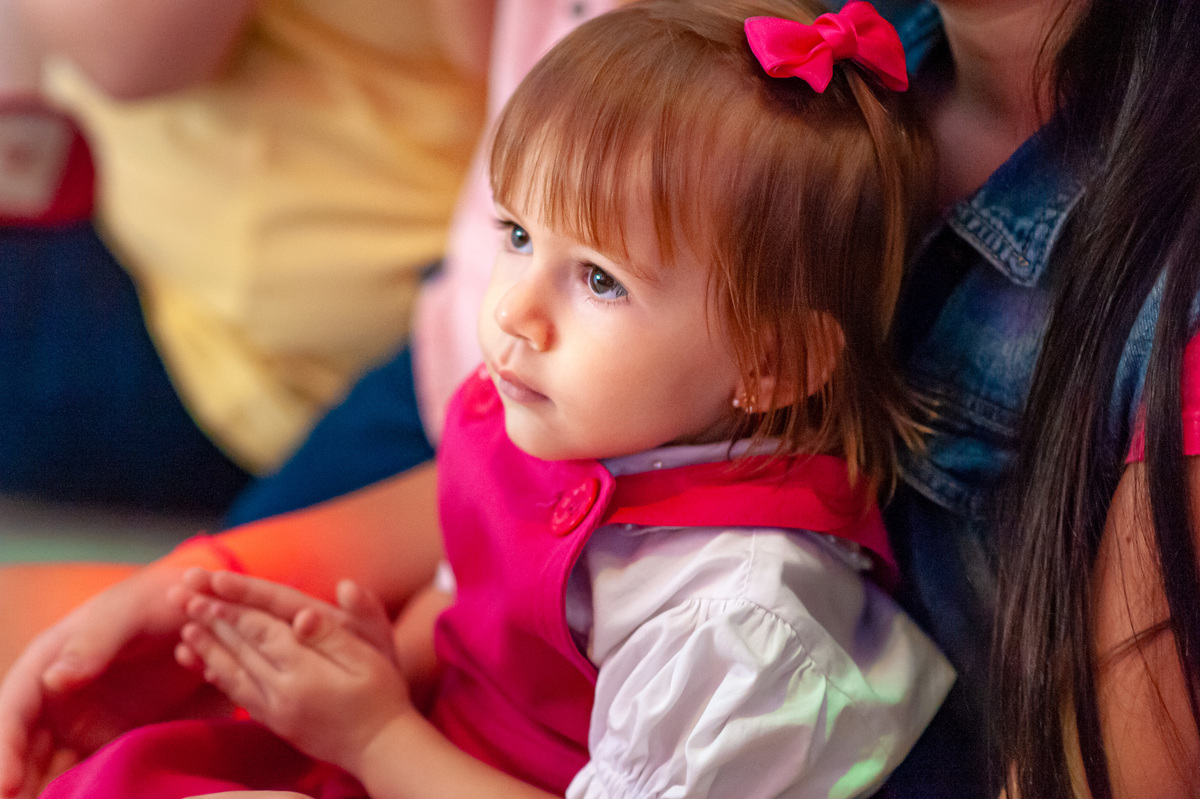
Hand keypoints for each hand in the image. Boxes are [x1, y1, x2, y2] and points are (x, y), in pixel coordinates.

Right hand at [0, 566, 224, 798]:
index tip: (7, 785)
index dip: (5, 751)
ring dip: (48, 797)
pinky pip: (96, 777)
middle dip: (18, 788)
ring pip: (55, 773)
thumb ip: (96, 640)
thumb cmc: (162, 600)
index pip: (13, 714)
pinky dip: (87, 796)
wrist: (210, 614)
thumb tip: (54, 679)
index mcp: (48, 664)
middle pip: (26, 755)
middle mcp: (59, 703)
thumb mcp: (130, 610)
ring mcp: (88, 726)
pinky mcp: (120, 742)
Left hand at [177, 571, 413, 771]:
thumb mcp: (370, 660)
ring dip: (207, 649)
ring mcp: (275, 711)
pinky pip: (240, 697)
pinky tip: (208, 666)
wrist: (381, 748)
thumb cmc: (382, 698)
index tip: (209, 589)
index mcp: (306, 672)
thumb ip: (334, 635)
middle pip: (240, 650)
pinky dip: (220, 678)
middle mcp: (283, 692)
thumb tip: (305, 614)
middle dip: (210, 622)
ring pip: (233, 674)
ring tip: (185, 630)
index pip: (262, 633)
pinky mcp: (275, 722)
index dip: (235, 609)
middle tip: (183, 599)